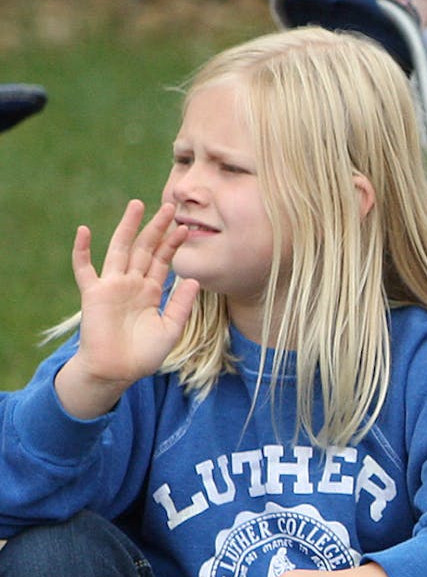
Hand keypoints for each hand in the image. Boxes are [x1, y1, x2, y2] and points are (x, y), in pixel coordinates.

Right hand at [56, 199, 200, 418]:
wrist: (116, 371)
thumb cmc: (143, 354)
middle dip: (156, 228)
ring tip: (137, 205)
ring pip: (119, 249)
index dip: (173, 244)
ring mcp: (112, 286)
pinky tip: (83, 230)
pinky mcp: (93, 293)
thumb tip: (195, 280)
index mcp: (150, 291)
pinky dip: (81, 250)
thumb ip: (181, 304)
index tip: (185, 227)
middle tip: (169, 206)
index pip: (163, 260)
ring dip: (127, 227)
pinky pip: (84, 269)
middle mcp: (131, 283)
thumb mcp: (170, 328)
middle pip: (145, 248)